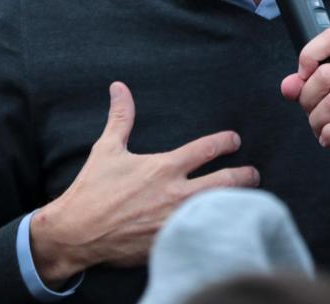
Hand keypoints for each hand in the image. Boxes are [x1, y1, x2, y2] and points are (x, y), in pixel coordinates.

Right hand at [30, 81, 259, 284]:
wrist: (76, 233)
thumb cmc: (92, 190)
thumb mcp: (107, 149)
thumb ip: (121, 117)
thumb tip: (119, 87)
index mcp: (164, 167)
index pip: (206, 149)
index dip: (225, 142)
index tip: (234, 140)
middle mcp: (174, 194)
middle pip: (224, 181)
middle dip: (244, 175)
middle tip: (253, 173)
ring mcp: (175, 221)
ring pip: (219, 209)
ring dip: (236, 203)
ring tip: (248, 200)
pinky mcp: (169, 243)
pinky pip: (203, 235)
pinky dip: (218, 228)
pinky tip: (228, 226)